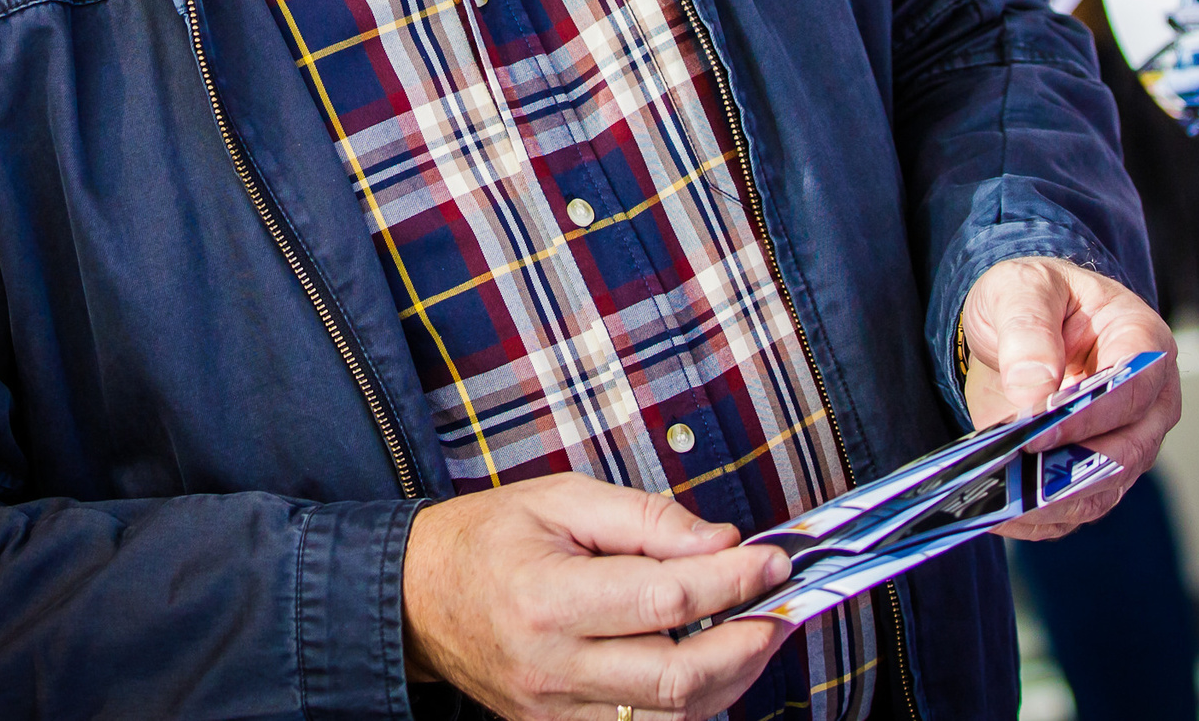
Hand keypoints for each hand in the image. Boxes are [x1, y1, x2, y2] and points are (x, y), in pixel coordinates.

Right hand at [401, 474, 793, 720]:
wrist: (418, 599)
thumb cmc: (488, 539)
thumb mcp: (561, 499)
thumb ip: (645, 518)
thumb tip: (720, 542)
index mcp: (549, 597)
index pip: (667, 600)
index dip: (734, 581)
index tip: (773, 561)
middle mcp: (552, 666)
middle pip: (678, 677)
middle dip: (748, 643)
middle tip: (780, 608)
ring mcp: (555, 711)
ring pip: (671, 716)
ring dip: (731, 679)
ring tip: (756, 634)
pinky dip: (690, 705)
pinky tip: (709, 667)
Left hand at [958, 256, 1180, 541]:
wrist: (1016, 326)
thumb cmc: (1034, 298)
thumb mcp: (1022, 289)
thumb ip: (1028, 333)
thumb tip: (1035, 393)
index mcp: (1143, 343)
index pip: (1133, 389)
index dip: (1089, 414)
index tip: (1037, 427)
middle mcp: (1148, 402)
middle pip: (1127, 452)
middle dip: (1070, 467)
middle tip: (1014, 472)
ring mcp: (1125, 443)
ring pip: (1103, 490)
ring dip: (1052, 500)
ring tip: (1001, 498)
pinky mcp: (1093, 474)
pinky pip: (1074, 510)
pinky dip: (1039, 518)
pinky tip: (998, 511)